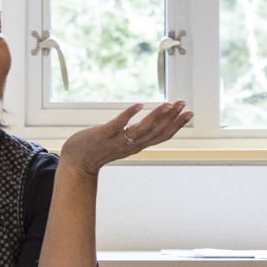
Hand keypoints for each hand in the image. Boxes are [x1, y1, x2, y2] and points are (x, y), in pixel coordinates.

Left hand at [59, 100, 190, 176]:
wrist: (77, 162)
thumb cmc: (99, 149)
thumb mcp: (124, 144)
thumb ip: (137, 135)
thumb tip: (151, 123)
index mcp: (137, 145)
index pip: (162, 136)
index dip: (177, 125)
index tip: (189, 113)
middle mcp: (131, 144)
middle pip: (156, 132)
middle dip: (172, 118)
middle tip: (184, 104)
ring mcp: (118, 140)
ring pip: (142, 129)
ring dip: (156, 116)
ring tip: (168, 104)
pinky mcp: (103, 134)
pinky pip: (118, 125)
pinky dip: (129, 115)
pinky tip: (139, 104)